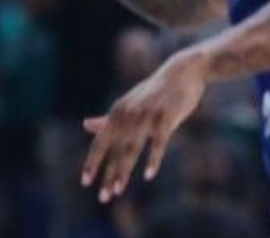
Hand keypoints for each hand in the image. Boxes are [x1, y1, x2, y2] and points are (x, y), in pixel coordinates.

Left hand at [80, 49, 208, 202]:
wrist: (184, 71)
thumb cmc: (155, 91)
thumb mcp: (130, 103)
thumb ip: (109, 118)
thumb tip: (86, 125)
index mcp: (119, 111)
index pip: (101, 141)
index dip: (92, 162)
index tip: (85, 183)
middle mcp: (129, 113)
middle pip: (115, 150)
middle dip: (108, 174)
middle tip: (103, 198)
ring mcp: (148, 115)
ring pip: (132, 148)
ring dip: (124, 171)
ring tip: (118, 191)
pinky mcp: (167, 116)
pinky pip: (158, 142)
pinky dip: (153, 159)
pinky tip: (148, 176)